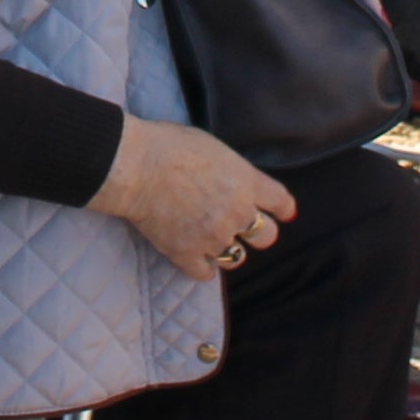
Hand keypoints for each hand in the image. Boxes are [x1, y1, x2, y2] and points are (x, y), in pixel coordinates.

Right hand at [88, 116, 295, 280]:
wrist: (136, 167)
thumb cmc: (169, 146)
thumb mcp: (214, 148)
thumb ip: (232, 170)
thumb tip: (232, 179)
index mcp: (246, 182)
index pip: (280, 202)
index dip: (283, 209)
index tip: (284, 213)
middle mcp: (237, 213)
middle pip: (266, 237)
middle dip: (258, 233)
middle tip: (244, 228)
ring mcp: (213, 237)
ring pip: (236, 257)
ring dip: (227, 249)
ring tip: (213, 240)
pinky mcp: (187, 254)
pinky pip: (205, 273)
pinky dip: (202, 267)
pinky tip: (195, 257)